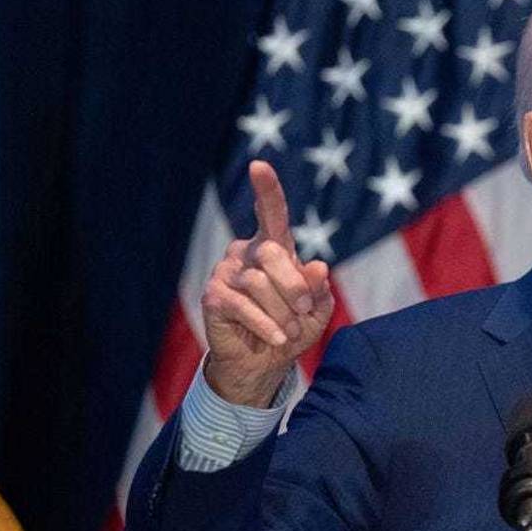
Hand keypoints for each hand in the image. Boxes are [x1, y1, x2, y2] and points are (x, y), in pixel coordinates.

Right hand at [200, 160, 334, 406]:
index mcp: (273, 248)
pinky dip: (266, 325)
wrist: (264, 364)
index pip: (271, 213)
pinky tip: (277, 338)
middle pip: (273, 253)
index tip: (259, 166)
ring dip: (283, 313)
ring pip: (259, 283)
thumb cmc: (292, 328)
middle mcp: (246, 253)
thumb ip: (318, 288)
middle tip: (304, 312)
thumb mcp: (316, 309)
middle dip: (295, 287)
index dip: (267, 190)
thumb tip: (317, 266)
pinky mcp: (213, 297)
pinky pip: (244, 306)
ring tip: (289, 331)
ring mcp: (226, 273)